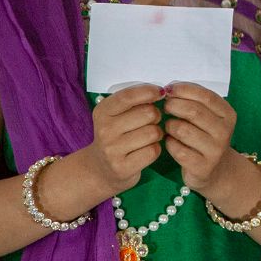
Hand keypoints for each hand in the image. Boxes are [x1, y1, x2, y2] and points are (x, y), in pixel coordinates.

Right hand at [73, 83, 164, 197]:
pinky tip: (146, 150)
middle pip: (148, 113)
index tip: (160, 92)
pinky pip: (153, 151)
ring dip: (157, 133)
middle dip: (156, 115)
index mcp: (102, 112)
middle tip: (151, 121)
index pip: (128, 96)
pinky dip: (155, 149)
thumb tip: (160, 91)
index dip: (149, 91)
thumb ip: (133, 101)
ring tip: (148, 136)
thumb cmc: (116, 135)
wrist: (100, 168)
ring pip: (153, 132)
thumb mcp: (116, 114)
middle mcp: (105, 130)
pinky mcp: (122, 167)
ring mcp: (112, 150)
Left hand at [161, 82, 240, 195]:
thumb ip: (194, 101)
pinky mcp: (202, 167)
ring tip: (169, 126)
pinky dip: (169, 144)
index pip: (206, 96)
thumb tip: (171, 87)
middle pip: (194, 111)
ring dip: (170, 125)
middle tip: (165, 106)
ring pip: (183, 130)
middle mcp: (225, 131)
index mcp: (228, 114)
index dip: (185, 90)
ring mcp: (215, 150)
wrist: (216, 170)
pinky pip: (178, 150)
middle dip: (174, 105)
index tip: (169, 89)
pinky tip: (170, 142)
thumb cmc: (206, 137)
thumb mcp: (208, 116)